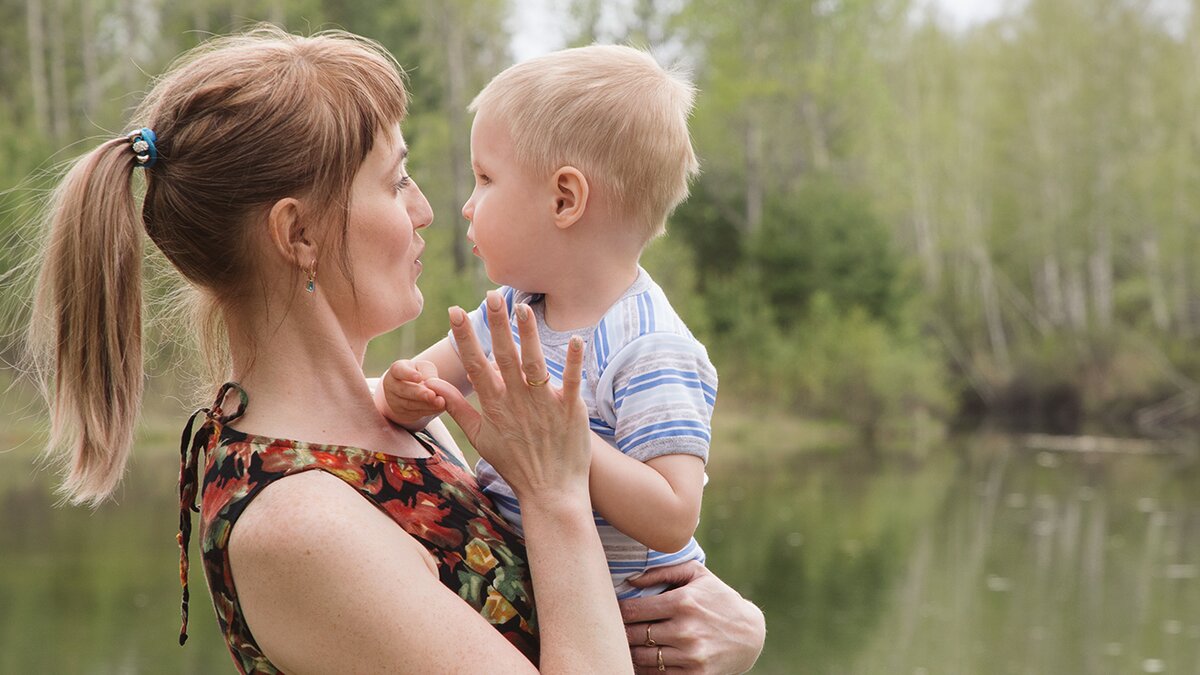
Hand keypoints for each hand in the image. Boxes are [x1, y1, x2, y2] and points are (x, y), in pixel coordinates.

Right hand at [377, 359, 444, 428]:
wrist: (413, 390)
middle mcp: (391, 386)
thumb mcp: (424, 368)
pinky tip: (440, 408)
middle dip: (419, 393)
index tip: (419, 377)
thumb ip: (427, 373)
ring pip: (410, 404)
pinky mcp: (401, 413)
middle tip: (432, 394)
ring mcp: (394, 401)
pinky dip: (429, 411)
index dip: (407, 374)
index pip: (398, 370)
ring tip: (440, 402)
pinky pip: (415, 413)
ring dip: (426, 404)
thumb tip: (432, 385)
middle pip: (403, 390)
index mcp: (396, 370)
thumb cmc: (419, 373)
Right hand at [426, 291, 590, 504]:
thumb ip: (458, 408)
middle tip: (491, 297)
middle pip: (503, 357)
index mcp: (494, 406)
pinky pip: (571, 382)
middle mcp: (517, 402)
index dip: (465, 338)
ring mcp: (543, 406)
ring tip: (524, 307)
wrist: (551, 492)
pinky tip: (577, 339)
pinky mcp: (570, 411)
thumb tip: (435, 386)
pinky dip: (574, 362)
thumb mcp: (481, 438)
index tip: (456, 312)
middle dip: (496, 326)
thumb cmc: (515, 463)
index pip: (476, 366)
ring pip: (534, 364)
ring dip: (528, 335)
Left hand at [619, 562, 765, 674]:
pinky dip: (646, 668)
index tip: (616, 611)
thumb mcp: (697, 575)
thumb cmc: (719, 599)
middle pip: (633, 635)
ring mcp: (690, 655)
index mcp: (683, 602)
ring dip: (631, 651)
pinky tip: (645, 658)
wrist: (750, 635)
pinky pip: (657, 674)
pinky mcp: (695, 674)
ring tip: (629, 643)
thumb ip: (663, 571)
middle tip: (617, 628)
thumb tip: (631, 580)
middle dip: (622, 631)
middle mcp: (685, 630)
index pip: (632, 610)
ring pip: (642, 657)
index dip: (618, 611)